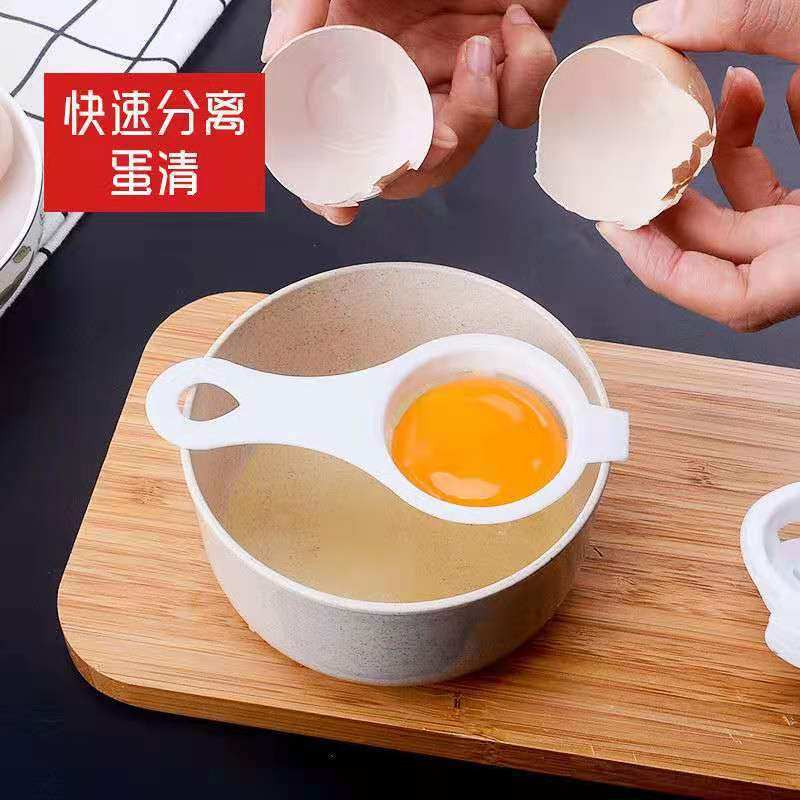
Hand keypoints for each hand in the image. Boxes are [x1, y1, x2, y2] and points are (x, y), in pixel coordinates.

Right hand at [262, 0, 562, 224]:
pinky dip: (527, 70)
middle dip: (428, 166)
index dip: (336, 182)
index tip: (338, 206)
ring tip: (480, 50)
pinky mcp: (515, 47)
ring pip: (476, 138)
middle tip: (438, 139)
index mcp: (362, 61)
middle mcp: (411, 73)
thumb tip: (273, 68)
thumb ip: (300, 9)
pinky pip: (526, 96)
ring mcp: (463, 64)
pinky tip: (511, 21)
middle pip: (416, 161)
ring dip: (481, 113)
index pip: (344, 141)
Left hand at [596, 0, 799, 330]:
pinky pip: (784, 194)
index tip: (617, 223)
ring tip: (711, 104)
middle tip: (628, 161)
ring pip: (750, 222)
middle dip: (671, 201)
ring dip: (716, 163)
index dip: (665, 269)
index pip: (734, 300)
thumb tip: (659, 17)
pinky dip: (761, 149)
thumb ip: (756, 23)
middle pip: (723, 255)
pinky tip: (761, 97)